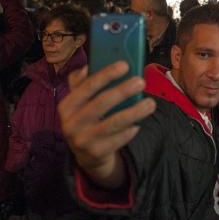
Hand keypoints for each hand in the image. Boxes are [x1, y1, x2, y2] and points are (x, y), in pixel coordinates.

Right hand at [59, 62, 155, 187]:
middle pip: (101, 103)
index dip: (107, 74)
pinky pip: (119, 139)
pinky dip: (131, 130)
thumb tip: (90, 65)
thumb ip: (82, 83)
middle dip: (123, 91)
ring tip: (151, 103)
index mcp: (67, 105)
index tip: (125, 65)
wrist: (85, 154)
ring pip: (114, 123)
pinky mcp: (97, 153)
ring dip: (134, 112)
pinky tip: (139, 123)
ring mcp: (83, 140)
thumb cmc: (86, 118)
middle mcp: (71, 123)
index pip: (87, 86)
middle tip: (141, 82)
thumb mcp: (79, 102)